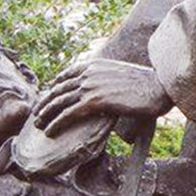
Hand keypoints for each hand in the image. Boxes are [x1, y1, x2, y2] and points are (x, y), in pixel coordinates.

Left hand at [33, 59, 172, 137]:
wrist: (158, 86)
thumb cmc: (146, 84)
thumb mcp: (122, 75)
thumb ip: (108, 79)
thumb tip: (106, 90)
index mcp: (95, 64)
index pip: (67, 73)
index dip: (55, 86)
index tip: (49, 95)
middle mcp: (88, 72)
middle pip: (59, 88)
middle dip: (46, 102)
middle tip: (37, 113)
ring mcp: (90, 85)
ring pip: (60, 101)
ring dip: (46, 114)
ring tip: (38, 124)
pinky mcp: (94, 100)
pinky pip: (68, 113)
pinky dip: (56, 123)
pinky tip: (50, 131)